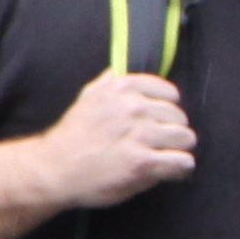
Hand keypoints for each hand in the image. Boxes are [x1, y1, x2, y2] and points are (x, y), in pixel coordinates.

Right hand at [25, 69, 195, 214]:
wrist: (53, 169)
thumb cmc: (73, 136)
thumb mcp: (89, 96)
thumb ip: (111, 81)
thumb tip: (126, 68)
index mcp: (124, 88)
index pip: (170, 93)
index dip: (166, 111)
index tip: (157, 123)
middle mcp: (134, 108)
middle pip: (180, 117)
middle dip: (172, 132)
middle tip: (158, 145)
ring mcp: (139, 135)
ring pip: (186, 138)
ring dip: (179, 150)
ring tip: (164, 157)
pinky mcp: (142, 163)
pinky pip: (183, 162)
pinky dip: (180, 168)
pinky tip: (170, 171)